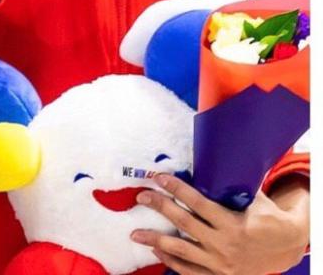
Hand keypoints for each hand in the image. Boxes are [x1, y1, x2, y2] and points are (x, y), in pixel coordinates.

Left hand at [131, 171, 308, 273]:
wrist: (287, 248)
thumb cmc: (267, 217)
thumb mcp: (253, 199)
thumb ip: (229, 187)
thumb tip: (210, 159)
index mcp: (233, 223)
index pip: (198, 203)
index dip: (177, 189)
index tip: (159, 177)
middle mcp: (225, 244)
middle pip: (184, 223)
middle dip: (160, 208)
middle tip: (141, 196)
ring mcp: (221, 264)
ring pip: (182, 251)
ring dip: (156, 241)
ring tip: (135, 233)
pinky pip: (191, 271)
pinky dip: (172, 262)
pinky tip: (157, 252)